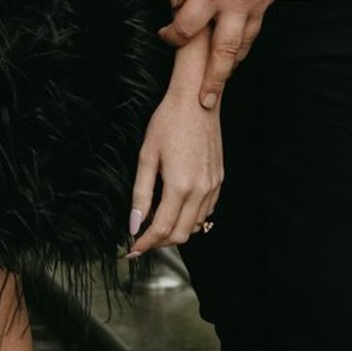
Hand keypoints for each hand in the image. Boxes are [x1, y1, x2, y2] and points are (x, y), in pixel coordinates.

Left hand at [128, 85, 223, 251]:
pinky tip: (176, 209)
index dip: (145, 243)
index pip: (162, 228)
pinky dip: (190, 218)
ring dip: (175, 232)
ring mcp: (213, 186)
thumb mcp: (146, 157)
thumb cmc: (168, 123)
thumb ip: (140, 194)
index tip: (132, 250)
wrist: (196, 100)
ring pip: (195, 226)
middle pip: (181, 234)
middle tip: (142, 240)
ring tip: (156, 224)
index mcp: (180, 185)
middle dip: (159, 242)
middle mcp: (201, 190)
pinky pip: (206, 211)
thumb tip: (134, 224)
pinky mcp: (219, 180)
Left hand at [161, 0, 292, 107]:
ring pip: (245, 46)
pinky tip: (239, 48)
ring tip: (221, 80)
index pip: (186, 28)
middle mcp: (235, 5)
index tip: (164, 36)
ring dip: (231, 66)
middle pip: (223, 55)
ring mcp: (256, 3)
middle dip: (212, 81)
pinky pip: (257, 28)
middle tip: (204, 101)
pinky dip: (246, 43)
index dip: (171, 36)